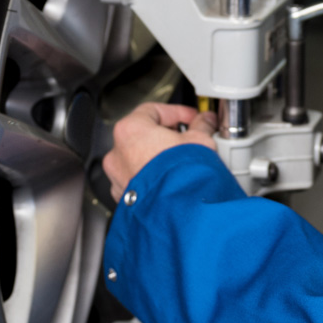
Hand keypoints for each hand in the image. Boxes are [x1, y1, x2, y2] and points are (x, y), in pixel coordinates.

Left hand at [103, 102, 217, 202]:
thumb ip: (200, 126)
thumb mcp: (199, 141)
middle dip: (168, 136)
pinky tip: (173, 180)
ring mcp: (118, 178)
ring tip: (183, 163)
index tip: (191, 118)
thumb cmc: (182, 177)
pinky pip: (138, 181)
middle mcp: (117, 154)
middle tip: (189, 139)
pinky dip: (153, 178)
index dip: (177, 112)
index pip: (153, 110)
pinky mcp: (125, 198)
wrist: (181, 212)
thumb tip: (204, 122)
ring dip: (159, 158)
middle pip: (143, 135)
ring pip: (139, 160)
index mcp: (130, 131)